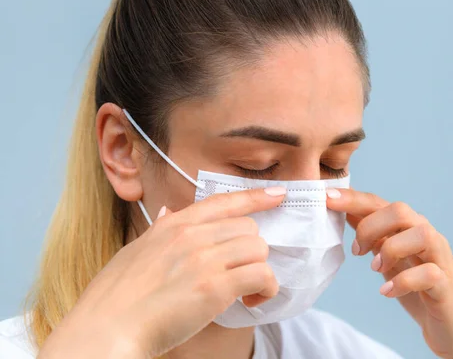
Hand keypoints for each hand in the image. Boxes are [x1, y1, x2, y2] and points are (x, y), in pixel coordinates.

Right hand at [39, 188, 285, 358]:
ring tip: (249, 291)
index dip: (255, 196)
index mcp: (173, 225)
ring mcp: (204, 259)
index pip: (223, 201)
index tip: (278, 194)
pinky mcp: (215, 286)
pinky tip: (255, 300)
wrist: (104, 329)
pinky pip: (261, 275)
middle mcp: (191, 236)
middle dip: (251, 250)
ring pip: (258, 249)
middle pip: (247, 228)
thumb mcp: (134, 251)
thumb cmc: (115, 297)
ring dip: (260, 270)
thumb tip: (168, 211)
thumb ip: (158, 230)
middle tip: (242, 272)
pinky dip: (266, 288)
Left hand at [327, 189, 452, 358]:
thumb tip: (343, 211)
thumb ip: (371, 234)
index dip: (353, 199)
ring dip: (391, 249)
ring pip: (423, 234)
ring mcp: (440, 259)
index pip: (379, 203)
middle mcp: (427, 237)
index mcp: (408, 228)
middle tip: (357, 251)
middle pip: (401, 210)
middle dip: (371, 227)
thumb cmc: (418, 287)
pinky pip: (430, 273)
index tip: (327, 199)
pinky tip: (386, 291)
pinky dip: (403, 281)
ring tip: (375, 268)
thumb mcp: (388, 257)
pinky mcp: (447, 286)